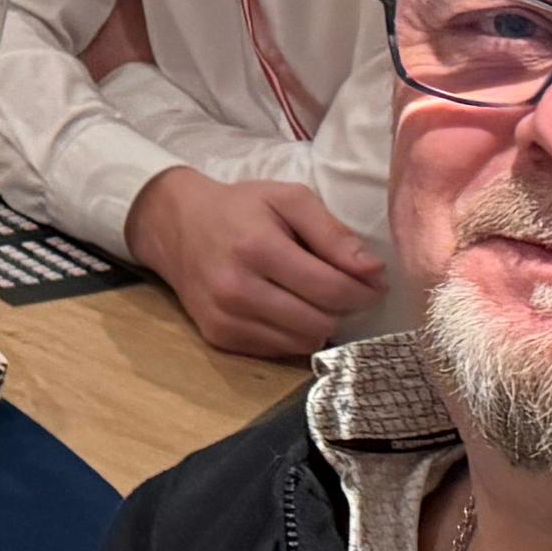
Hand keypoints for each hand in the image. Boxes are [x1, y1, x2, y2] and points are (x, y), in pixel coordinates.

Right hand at [125, 166, 382, 361]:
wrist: (176, 226)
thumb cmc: (240, 208)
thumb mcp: (289, 199)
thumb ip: (333, 233)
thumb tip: (374, 271)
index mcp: (257, 248)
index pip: (332, 289)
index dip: (366, 290)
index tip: (375, 282)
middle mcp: (237, 290)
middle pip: (321, 322)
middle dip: (345, 308)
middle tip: (346, 288)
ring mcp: (224, 318)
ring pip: (304, 343)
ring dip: (321, 323)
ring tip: (315, 297)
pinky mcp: (218, 338)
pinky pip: (280, 351)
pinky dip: (294, 334)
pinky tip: (288, 308)